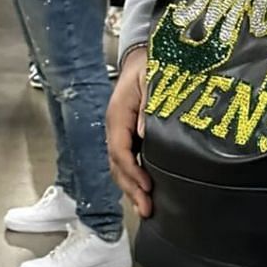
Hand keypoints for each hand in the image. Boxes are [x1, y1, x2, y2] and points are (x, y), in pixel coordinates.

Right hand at [107, 46, 152, 218]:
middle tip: (146, 209)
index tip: (147, 185)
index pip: (119, 150)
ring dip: (131, 189)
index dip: (132, 171)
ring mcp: (120, 134)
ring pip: (120, 168)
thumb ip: (147, 105)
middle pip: (117, 166)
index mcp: (117, 116)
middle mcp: (115, 128)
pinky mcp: (129, 137)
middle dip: (130, 189)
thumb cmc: (148, 66)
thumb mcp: (151, 79)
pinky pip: (127, 162)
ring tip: (145, 208)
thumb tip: (144, 132)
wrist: (142, 57)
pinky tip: (144, 192)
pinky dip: (133, 179)